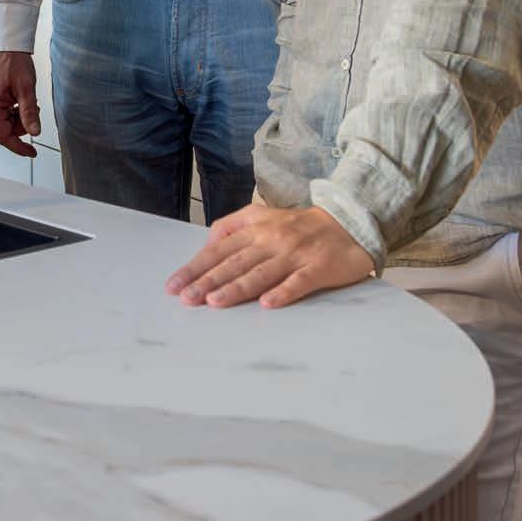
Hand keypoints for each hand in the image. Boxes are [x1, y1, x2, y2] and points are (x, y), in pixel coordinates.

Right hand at [0, 50, 39, 156]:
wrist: (7, 42)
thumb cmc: (12, 60)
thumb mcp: (26, 88)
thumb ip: (29, 113)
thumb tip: (34, 132)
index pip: (4, 137)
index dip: (19, 147)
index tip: (32, 152)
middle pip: (7, 128)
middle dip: (23, 124)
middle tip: (35, 109)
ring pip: (8, 120)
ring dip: (21, 115)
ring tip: (29, 98)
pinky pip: (7, 110)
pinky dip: (18, 108)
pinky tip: (23, 96)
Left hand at [164, 203, 374, 309]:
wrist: (347, 223)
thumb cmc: (298, 226)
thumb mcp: (261, 216)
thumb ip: (232, 226)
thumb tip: (207, 244)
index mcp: (255, 227)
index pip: (219, 250)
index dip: (196, 267)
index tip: (174, 285)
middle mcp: (271, 239)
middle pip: (235, 263)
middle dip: (208, 281)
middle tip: (186, 298)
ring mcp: (295, 254)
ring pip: (261, 272)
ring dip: (237, 288)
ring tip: (215, 302)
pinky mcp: (318, 268)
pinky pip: (298, 281)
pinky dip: (283, 292)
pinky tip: (268, 304)